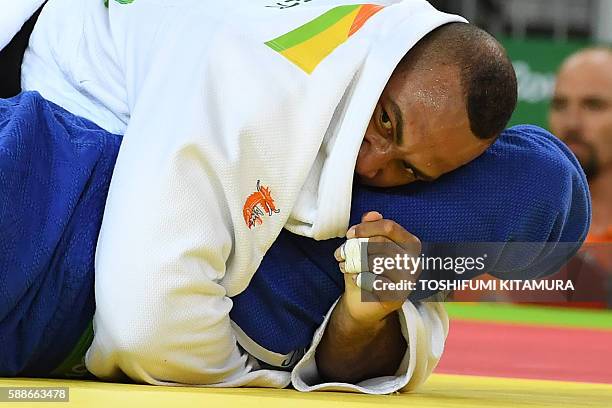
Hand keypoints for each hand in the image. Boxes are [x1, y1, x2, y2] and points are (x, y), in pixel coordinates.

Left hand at [334, 211, 420, 325]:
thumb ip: (371, 228)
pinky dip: (361, 279)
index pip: (389, 227)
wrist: (363, 303)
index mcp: (410, 243)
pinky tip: (356, 280)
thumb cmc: (366, 270)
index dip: (366, 228)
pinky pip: (375, 281)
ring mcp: (409, 279)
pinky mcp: (399, 296)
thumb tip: (372, 214)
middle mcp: (414, 260)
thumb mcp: (366, 246)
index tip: (350, 234)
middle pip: (380, 243)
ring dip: (354, 262)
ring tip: (345, 266)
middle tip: (341, 253)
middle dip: (355, 247)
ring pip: (376, 260)